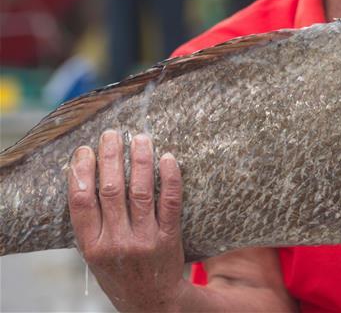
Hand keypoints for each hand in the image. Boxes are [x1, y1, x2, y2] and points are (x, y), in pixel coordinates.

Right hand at [68, 130, 188, 311]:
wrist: (152, 301)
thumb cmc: (120, 272)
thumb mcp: (95, 255)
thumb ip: (91, 223)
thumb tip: (84, 176)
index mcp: (92, 246)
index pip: (81, 202)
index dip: (81, 172)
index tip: (84, 150)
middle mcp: (117, 242)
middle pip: (111, 191)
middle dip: (111, 158)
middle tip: (112, 133)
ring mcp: (145, 239)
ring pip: (141, 192)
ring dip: (140, 160)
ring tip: (140, 137)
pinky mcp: (169, 237)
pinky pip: (170, 202)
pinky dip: (169, 177)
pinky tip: (168, 157)